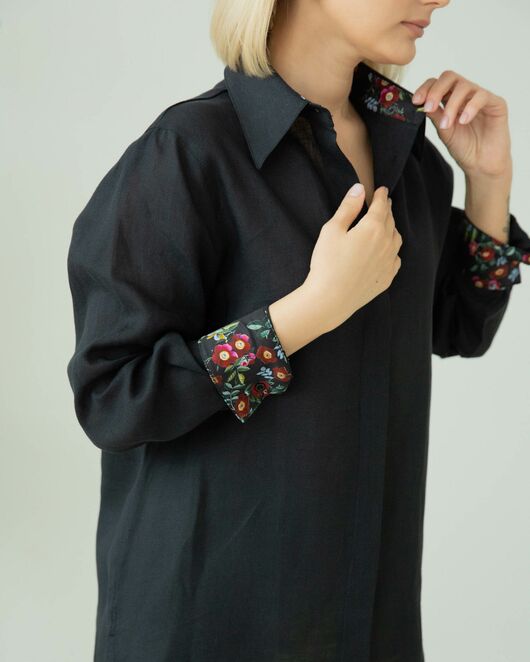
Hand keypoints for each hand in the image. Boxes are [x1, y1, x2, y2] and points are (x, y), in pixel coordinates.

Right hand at [303, 184, 401, 332]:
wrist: (330, 299)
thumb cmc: (327, 264)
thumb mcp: (332, 230)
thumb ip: (348, 208)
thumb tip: (359, 189)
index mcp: (373, 228)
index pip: (382, 206)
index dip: (381, 196)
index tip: (382, 190)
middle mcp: (387, 243)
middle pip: (390, 221)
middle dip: (387, 210)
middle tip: (383, 204)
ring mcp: (389, 262)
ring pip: (396, 239)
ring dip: (392, 229)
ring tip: (385, 225)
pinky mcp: (387, 278)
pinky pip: (395, 258)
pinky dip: (392, 250)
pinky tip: (386, 251)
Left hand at [411, 70, 511, 178]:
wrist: (481, 164)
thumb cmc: (464, 148)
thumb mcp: (444, 131)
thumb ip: (435, 115)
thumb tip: (420, 103)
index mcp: (450, 99)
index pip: (436, 83)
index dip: (425, 89)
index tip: (416, 101)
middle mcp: (465, 95)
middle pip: (449, 77)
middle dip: (436, 91)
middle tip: (429, 108)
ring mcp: (480, 97)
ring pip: (464, 86)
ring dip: (451, 105)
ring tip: (447, 124)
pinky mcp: (496, 103)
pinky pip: (482, 96)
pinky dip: (470, 107)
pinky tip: (464, 121)